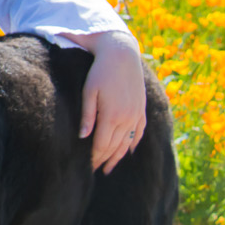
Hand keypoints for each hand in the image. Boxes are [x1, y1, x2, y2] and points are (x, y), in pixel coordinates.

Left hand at [74, 29, 146, 174]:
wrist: (122, 54)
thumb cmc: (100, 71)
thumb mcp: (89, 91)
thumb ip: (87, 116)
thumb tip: (83, 137)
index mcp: (112, 116)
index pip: (102, 145)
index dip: (94, 158)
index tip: (87, 167)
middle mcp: (127, 118)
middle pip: (114, 147)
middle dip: (104, 160)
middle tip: (94, 171)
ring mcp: (136, 114)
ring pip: (127, 143)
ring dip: (117, 157)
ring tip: (108, 168)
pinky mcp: (141, 109)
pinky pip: (139, 132)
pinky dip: (133, 144)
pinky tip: (127, 152)